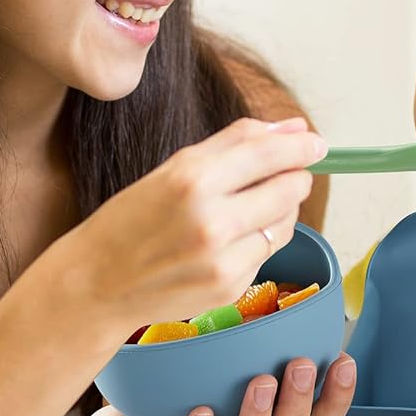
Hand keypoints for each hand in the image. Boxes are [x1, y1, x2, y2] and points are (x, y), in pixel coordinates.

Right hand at [73, 116, 327, 334]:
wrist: (99, 281)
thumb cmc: (134, 218)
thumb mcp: (174, 167)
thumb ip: (236, 143)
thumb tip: (294, 128)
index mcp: (192, 179)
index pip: (268, 153)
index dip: (300, 146)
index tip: (316, 143)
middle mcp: (211, 220)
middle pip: (288, 188)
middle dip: (295, 176)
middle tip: (286, 172)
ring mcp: (223, 260)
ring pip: (286, 222)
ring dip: (279, 209)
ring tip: (248, 207)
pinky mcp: (230, 288)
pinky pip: (268, 252)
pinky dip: (259, 240)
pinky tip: (229, 239)